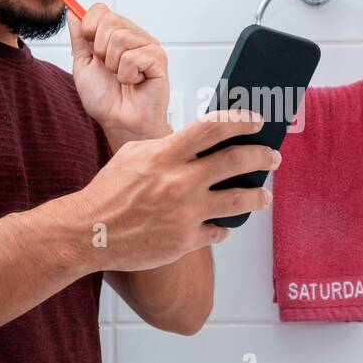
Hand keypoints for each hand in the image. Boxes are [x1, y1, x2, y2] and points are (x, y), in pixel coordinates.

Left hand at [69, 3, 169, 144]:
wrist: (119, 122)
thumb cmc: (105, 99)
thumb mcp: (83, 64)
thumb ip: (79, 38)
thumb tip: (72, 13)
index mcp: (115, 34)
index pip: (101, 9)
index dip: (89, 26)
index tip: (90, 48)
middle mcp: (133, 36)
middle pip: (109, 20)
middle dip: (100, 49)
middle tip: (108, 68)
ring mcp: (148, 46)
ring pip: (120, 38)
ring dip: (113, 64)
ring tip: (121, 77)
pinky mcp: (158, 59)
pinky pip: (133, 57)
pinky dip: (127, 75)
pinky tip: (134, 82)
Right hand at [69, 108, 280, 271]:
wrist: (89, 232)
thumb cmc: (109, 192)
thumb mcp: (135, 155)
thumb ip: (168, 145)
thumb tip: (199, 139)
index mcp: (165, 154)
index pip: (213, 127)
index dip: (241, 121)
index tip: (256, 122)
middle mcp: (179, 181)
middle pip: (237, 160)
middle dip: (262, 156)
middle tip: (272, 157)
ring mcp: (185, 213)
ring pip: (239, 200)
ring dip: (258, 196)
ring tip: (263, 195)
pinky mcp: (186, 241)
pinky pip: (218, 231)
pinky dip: (223, 227)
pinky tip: (222, 224)